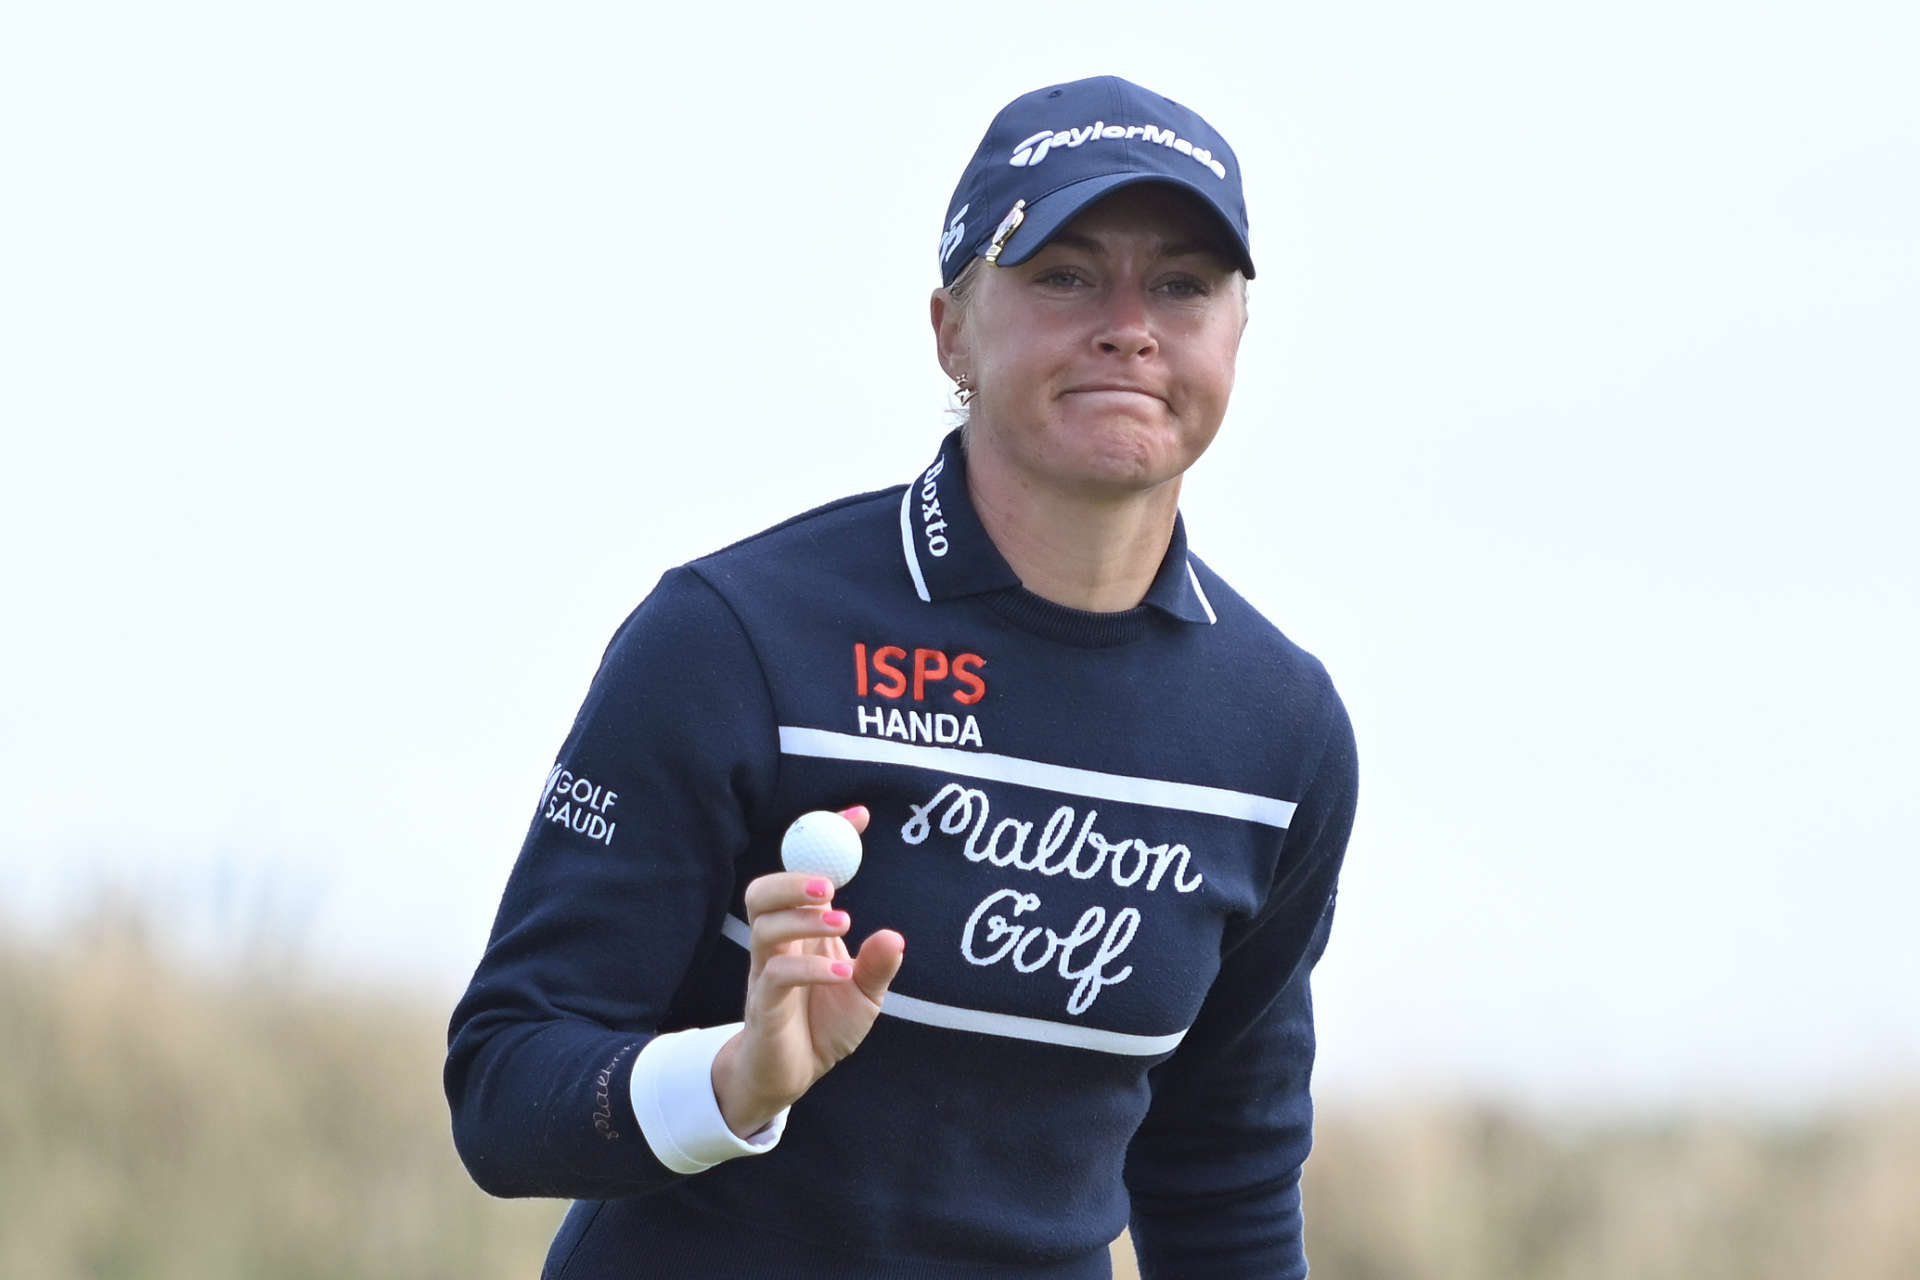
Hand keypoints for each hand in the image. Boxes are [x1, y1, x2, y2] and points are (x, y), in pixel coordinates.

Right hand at [711, 805, 905, 1137]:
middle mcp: (777, 944)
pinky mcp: (764, 1007)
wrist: (791, 1077)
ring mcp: (765, 973)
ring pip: (763, 926)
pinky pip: (774, 976)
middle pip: (762, 891)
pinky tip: (843, 972)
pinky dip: (810, 969)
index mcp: (801, 930)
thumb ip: (879, 965)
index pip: (803, 873)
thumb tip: (895, 935)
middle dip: (794, 877)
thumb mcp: (865, 995)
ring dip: (803, 918)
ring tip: (844, 921)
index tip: (859, 817)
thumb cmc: (823, 1026)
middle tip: (831, 883)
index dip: (825, 840)